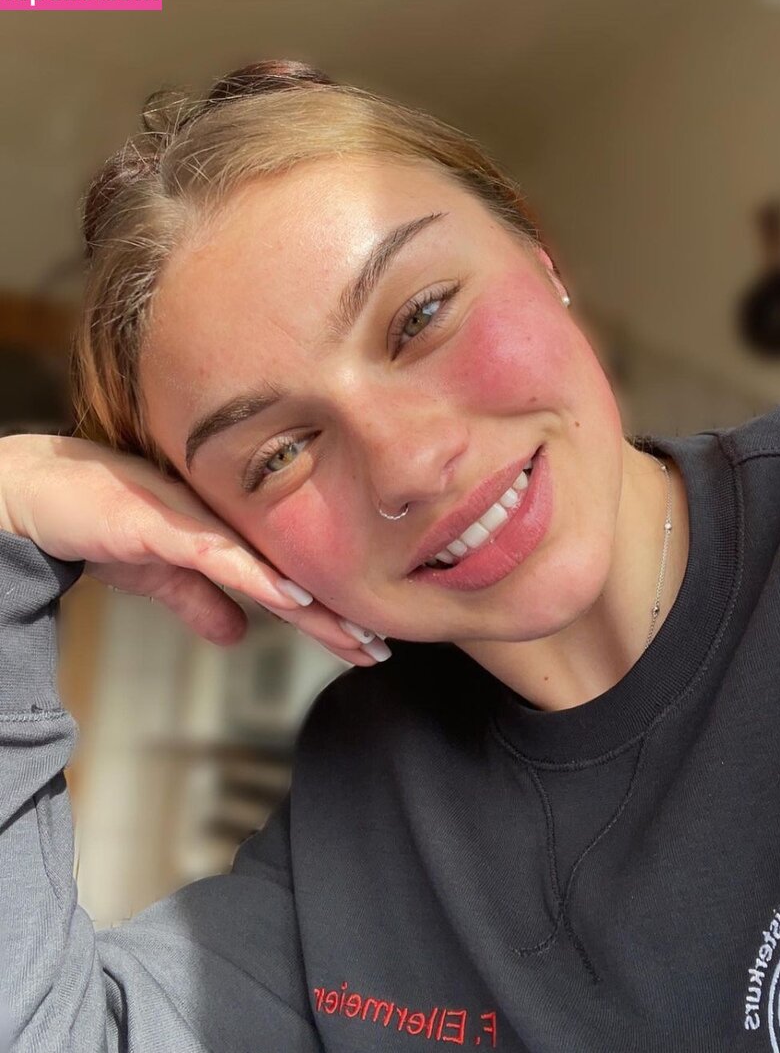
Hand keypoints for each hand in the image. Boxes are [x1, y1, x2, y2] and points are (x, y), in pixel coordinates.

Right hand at [0, 433, 387, 664]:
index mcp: (227, 540)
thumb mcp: (160, 578)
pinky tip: (290, 596)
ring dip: (311, 604)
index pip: (288, 584)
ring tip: (353, 634)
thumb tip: (237, 636)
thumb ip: (200, 603)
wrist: (36, 494)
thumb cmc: (101, 523)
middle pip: (291, 577)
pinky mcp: (164, 524)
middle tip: (379, 649)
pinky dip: (255, 576)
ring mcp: (197, 522)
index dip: (326, 616)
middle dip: (335, 617)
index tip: (365, 645)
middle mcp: (224, 527)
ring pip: (267, 567)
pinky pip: (217, 554)